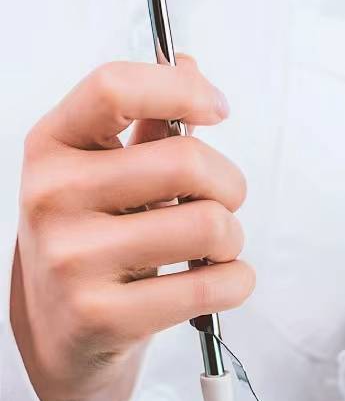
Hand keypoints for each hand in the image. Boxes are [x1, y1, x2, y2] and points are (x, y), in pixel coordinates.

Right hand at [10, 58, 253, 400]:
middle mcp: (53, 197)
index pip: (114, 87)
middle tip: (224, 200)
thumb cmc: (88, 240)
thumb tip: (191, 67)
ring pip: (209, 225)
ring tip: (211, 247)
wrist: (54, 333)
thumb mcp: (99, 173)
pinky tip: (216, 279)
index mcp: (52, 147)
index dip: (181, 90)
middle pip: (185, 161)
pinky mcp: (103, 315)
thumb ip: (145, 122)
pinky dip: (235, 281)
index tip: (216, 109)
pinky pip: (211, 285)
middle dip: (229, 182)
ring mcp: (73, 259)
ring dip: (232, 237)